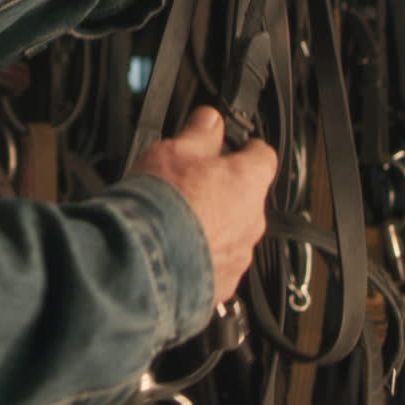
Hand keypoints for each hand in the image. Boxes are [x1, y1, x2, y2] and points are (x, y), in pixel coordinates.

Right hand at [130, 106, 277, 304]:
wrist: (141, 264)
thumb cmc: (160, 206)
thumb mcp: (174, 151)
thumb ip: (199, 133)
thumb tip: (210, 119)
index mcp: (247, 182)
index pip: (263, 155)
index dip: (246, 149)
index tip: (232, 147)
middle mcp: (251, 221)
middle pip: (245, 198)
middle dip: (222, 192)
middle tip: (189, 186)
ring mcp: (238, 256)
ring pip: (231, 234)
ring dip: (210, 227)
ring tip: (174, 223)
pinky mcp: (220, 285)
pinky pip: (215, 266)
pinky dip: (199, 259)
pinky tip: (172, 252)